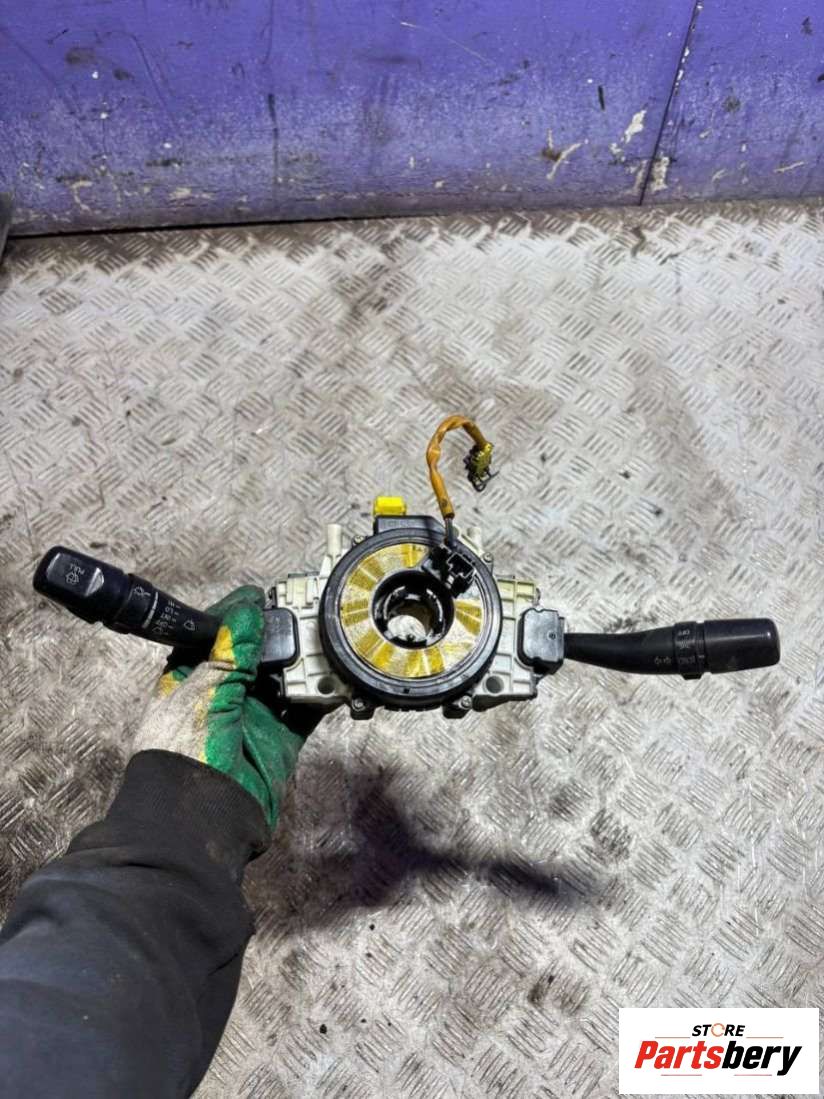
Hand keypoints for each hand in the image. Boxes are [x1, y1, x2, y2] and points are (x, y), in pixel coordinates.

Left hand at [133, 585, 319, 826]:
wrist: (199, 823)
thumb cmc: (184, 756)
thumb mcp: (205, 693)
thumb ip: (231, 651)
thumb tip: (248, 608)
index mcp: (192, 675)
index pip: (222, 631)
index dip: (246, 614)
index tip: (272, 598)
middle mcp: (223, 692)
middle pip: (260, 652)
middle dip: (284, 636)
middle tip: (309, 617)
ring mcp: (252, 717)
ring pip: (285, 678)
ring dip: (306, 663)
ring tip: (327, 644)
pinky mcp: (278, 740)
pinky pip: (305, 711)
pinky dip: (322, 696)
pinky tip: (337, 680)